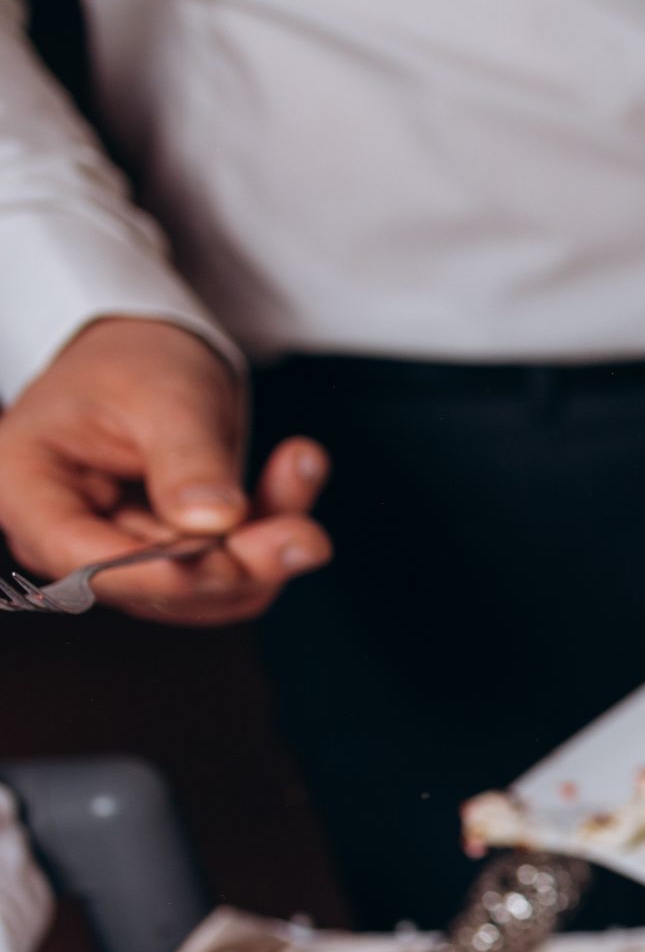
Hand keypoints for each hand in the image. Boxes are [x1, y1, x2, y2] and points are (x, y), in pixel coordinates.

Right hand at [0, 318, 330, 624]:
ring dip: (268, 546)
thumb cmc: (135, 365)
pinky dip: (274, 532)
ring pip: (207, 591)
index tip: (227, 563)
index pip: (82, 560)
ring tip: (301, 467)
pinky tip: (298, 472)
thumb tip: (213, 524)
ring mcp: (119, 557)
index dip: (157, 575)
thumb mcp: (165, 395)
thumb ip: (188, 460)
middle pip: (156, 586)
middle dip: (240, 563)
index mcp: (27, 486)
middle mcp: (64, 536)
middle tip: (310, 535)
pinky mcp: (172, 564)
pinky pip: (235, 574)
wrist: (150, 360)